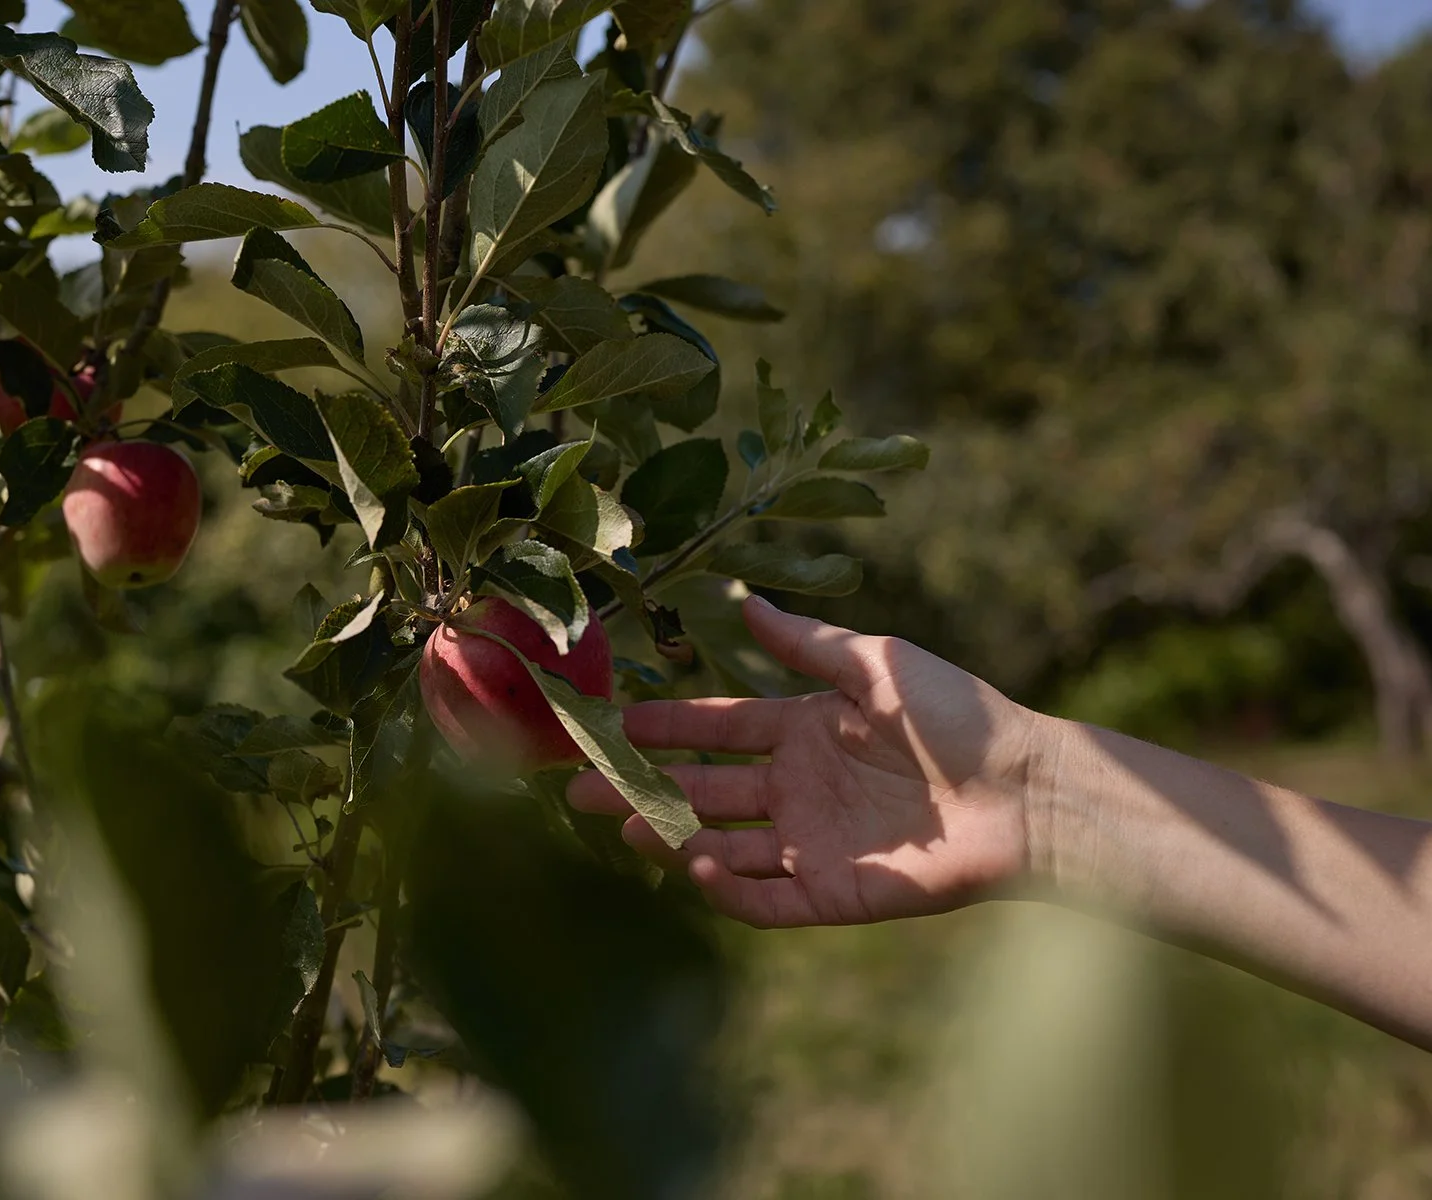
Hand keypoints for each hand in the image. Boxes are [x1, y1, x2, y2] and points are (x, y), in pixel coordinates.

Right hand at [568, 595, 1050, 927]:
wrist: (1031, 791)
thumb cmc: (961, 716)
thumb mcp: (876, 664)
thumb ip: (807, 644)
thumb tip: (744, 601)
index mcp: (804, 730)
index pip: (716, 729)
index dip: (665, 725)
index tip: (611, 720)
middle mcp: (798, 790)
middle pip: (701, 791)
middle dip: (640, 789)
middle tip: (580, 790)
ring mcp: (813, 844)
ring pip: (721, 846)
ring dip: (670, 837)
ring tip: (623, 826)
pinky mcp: (835, 894)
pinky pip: (765, 899)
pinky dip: (726, 887)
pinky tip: (693, 862)